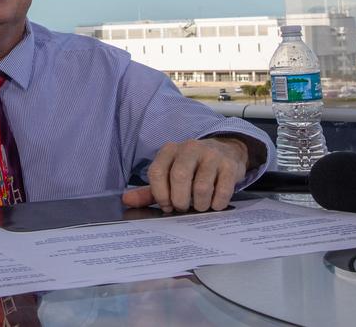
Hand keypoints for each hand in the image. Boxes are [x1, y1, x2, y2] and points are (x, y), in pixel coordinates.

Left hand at [121, 137, 249, 212]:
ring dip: (199, 204)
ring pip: (201, 187)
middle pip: (179, 177)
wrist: (226, 151)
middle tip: (183, 208)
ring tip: (200, 206)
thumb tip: (126, 200)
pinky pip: (222, 191)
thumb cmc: (192, 168)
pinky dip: (216, 204)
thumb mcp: (169, 176)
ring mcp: (211, 155)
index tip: (166, 206)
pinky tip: (214, 204)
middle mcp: (189, 148)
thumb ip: (149, 190)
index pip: (157, 171)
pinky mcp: (229, 165)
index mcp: (170, 150)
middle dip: (180, 200)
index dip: (160, 194)